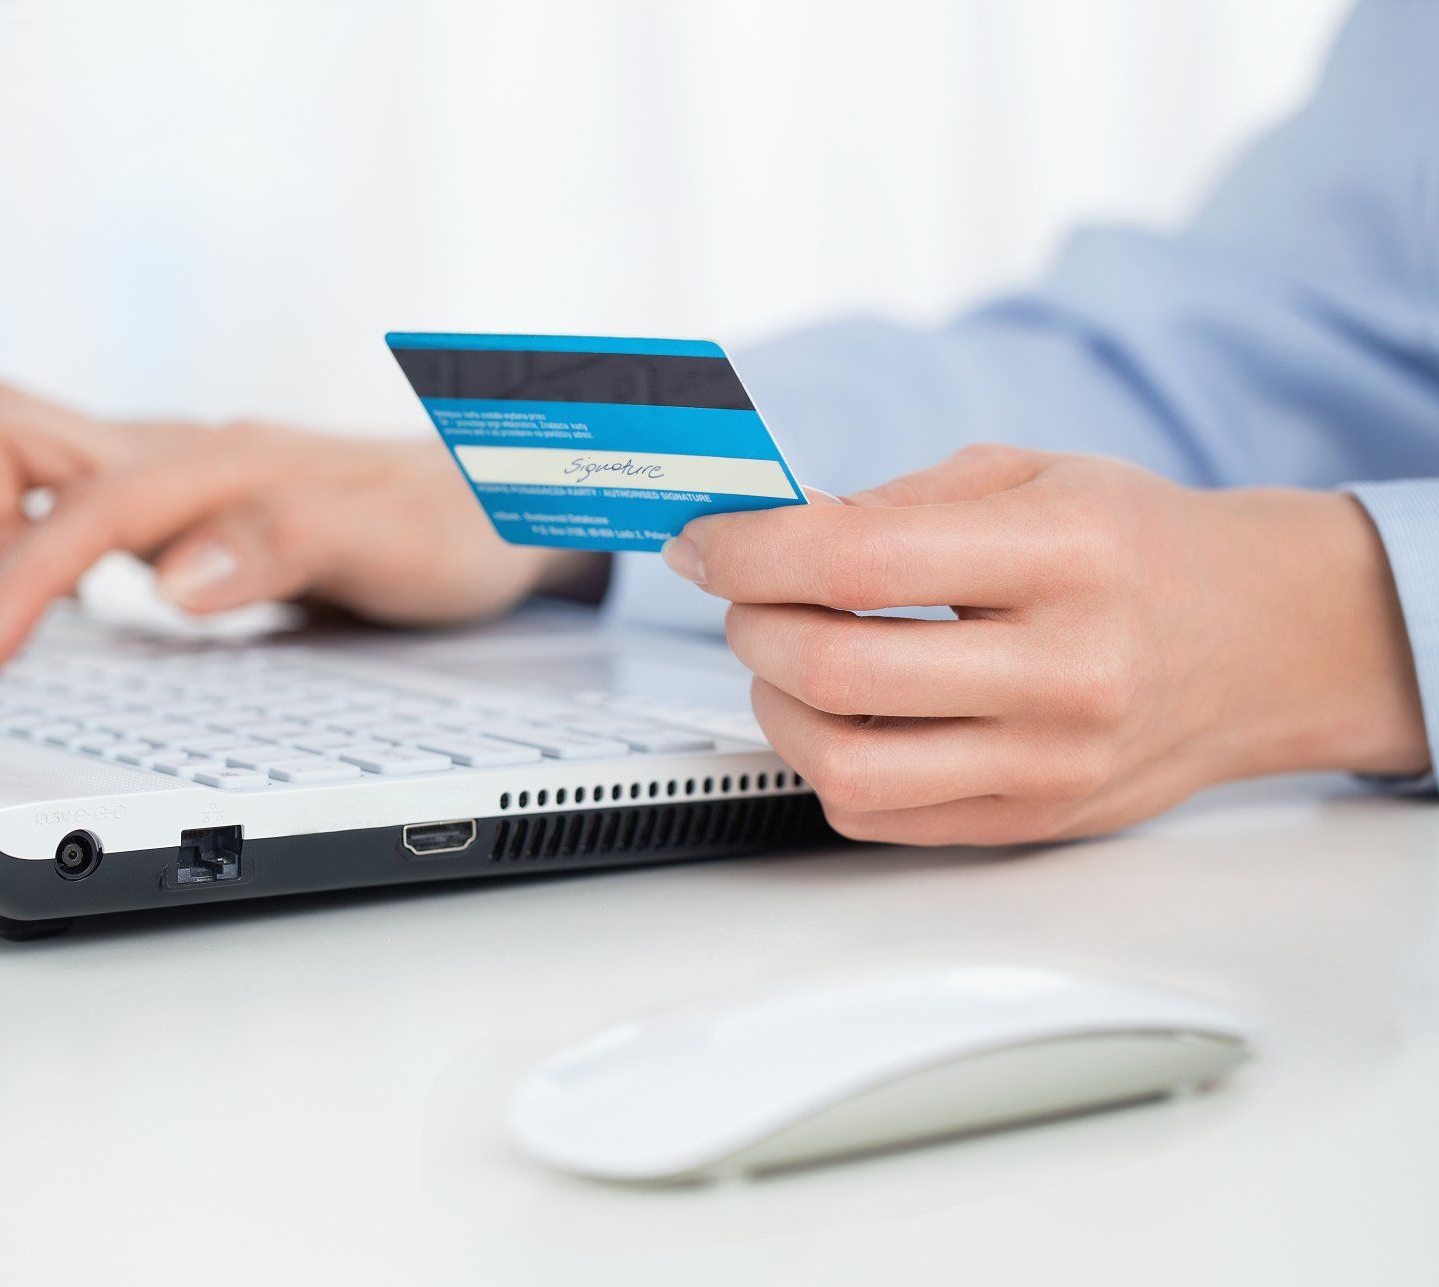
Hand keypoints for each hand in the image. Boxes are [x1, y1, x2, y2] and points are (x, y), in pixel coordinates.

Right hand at [0, 383, 596, 671]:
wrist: (507, 504)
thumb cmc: (459, 527)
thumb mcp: (394, 547)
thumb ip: (285, 545)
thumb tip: (172, 578)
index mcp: (224, 464)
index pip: (80, 509)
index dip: (13, 584)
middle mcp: (185, 456)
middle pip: (4, 427)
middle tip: (15, 616)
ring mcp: (176, 477)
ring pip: (24, 455)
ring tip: (38, 614)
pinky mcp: (181, 507)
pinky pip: (69, 501)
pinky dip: (38, 546)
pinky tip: (82, 607)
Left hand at [664, 444, 1428, 844]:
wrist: (1261, 640)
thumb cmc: (1138, 549)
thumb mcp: (1031, 475)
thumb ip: (896, 501)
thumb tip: (768, 533)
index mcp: (1064, 555)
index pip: (858, 560)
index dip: (749, 551)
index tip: (706, 544)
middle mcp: (1065, 668)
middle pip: (837, 672)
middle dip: (753, 627)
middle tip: (747, 598)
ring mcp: (1050, 761)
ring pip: (844, 766)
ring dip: (776, 707)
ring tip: (788, 662)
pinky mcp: (1032, 821)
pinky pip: (876, 816)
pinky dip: (825, 765)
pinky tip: (839, 717)